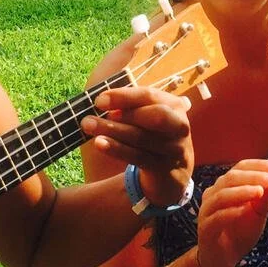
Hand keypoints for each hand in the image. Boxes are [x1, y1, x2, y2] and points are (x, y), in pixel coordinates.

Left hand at [82, 85, 192, 204]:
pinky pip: (137, 156)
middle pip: (156, 116)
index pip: (149, 96)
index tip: (100, 100)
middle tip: (96, 112)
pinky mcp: (163, 167)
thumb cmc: (153, 133)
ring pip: (142, 137)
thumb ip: (131, 107)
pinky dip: (116, 149)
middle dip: (126, 113)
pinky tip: (99, 143)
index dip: (124, 96)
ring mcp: (174, 148)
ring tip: (88, 125)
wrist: (172, 170)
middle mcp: (179, 125)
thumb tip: (106, 103)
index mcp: (174, 106)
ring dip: (113, 130)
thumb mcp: (147, 116)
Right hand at [195, 159, 267, 266]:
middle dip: (253, 177)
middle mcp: (213, 195)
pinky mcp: (206, 228)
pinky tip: (245, 210)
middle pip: (230, 179)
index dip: (257, 166)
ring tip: (260, 192)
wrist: (223, 258)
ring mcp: (207, 211)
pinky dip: (231, 212)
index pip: (239, 169)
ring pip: (221, 196)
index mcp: (225, 187)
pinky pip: (217, 217)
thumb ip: (264, 199)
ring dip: (242, 192)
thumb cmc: (239, 232)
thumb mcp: (257, 214)